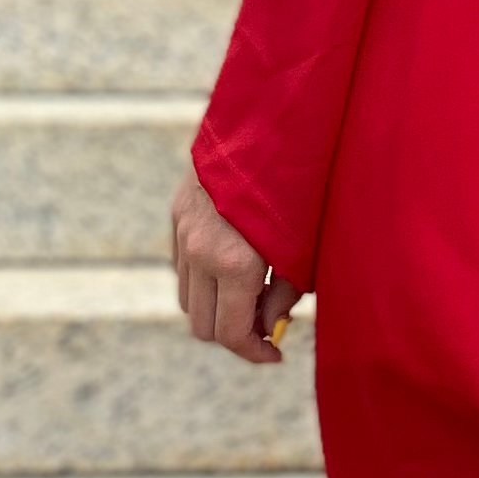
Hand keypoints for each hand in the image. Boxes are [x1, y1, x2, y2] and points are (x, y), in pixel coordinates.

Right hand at [172, 159, 297, 360]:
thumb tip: (270, 327)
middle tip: (265, 323)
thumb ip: (283, 295)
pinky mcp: (176, 214)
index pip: (229, 334)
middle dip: (233, 334)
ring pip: (187, 299)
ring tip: (251, 294)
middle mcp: (199, 253)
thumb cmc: (298, 187)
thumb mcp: (302, 248)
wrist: (267, 124)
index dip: (254, 352)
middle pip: (202, 325)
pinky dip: (203, 280)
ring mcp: (183, 234)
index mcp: (233, 265)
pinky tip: (234, 266)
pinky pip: (182, 267)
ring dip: (215, 307)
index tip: (276, 353)